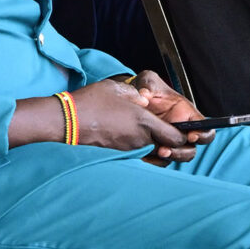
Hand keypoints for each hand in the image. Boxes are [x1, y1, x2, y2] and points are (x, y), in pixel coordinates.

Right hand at [9, 78, 188, 155]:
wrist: (65, 122)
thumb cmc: (90, 102)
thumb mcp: (116, 89)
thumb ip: (136, 96)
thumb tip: (145, 101)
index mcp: (144, 121)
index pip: (176, 137)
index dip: (184, 137)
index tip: (184, 132)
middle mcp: (139, 139)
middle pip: (167, 150)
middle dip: (172, 146)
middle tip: (170, 137)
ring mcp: (128, 151)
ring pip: (153, 156)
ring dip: (156, 150)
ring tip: (152, 139)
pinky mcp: (117, 157)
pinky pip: (138, 158)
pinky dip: (141, 154)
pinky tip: (134, 144)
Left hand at [130, 70, 207, 161]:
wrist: (131, 100)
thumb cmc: (145, 89)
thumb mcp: (147, 81)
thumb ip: (148, 86)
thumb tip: (144, 95)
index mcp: (186, 113)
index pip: (205, 126)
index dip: (203, 134)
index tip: (191, 136)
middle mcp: (181, 129)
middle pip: (193, 147)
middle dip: (183, 151)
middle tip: (167, 148)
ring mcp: (170, 140)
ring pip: (179, 156)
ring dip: (172, 156)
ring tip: (159, 152)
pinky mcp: (158, 148)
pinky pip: (162, 160)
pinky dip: (156, 161)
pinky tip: (146, 157)